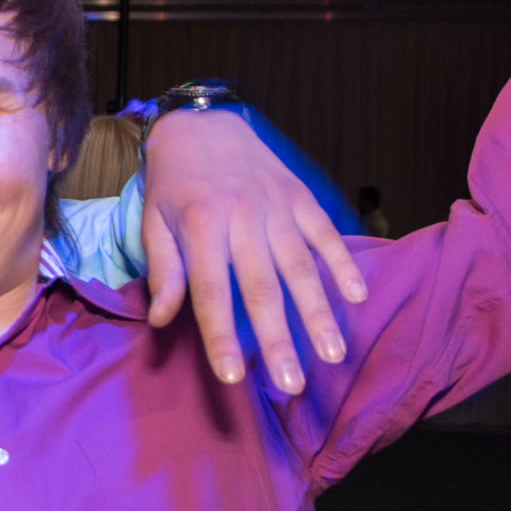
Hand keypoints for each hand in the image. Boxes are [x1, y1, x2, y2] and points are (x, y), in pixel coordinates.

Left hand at [140, 109, 366, 394]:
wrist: (202, 124)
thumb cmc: (173, 184)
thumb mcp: (154, 223)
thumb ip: (164, 272)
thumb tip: (164, 321)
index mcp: (201, 228)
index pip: (212, 293)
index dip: (222, 337)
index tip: (234, 377)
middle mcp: (243, 219)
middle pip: (263, 288)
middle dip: (279, 339)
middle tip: (292, 385)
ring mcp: (277, 208)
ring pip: (301, 267)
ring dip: (318, 313)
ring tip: (331, 354)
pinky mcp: (301, 197)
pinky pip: (326, 234)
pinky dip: (343, 265)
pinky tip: (357, 297)